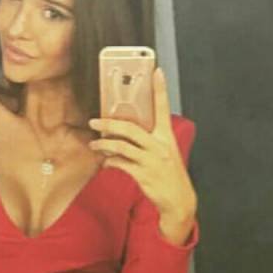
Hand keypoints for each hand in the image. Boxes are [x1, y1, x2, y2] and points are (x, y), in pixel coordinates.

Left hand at [88, 68, 196, 244]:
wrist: (178, 201)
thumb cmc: (169, 175)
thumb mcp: (166, 154)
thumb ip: (150, 141)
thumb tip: (128, 133)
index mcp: (167, 137)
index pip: (163, 108)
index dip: (160, 89)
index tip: (157, 71)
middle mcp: (159, 146)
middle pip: (131, 128)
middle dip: (109, 123)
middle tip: (94, 121)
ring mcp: (151, 161)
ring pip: (122, 147)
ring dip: (104, 144)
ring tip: (95, 144)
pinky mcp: (143, 175)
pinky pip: (121, 164)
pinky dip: (110, 162)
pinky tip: (106, 162)